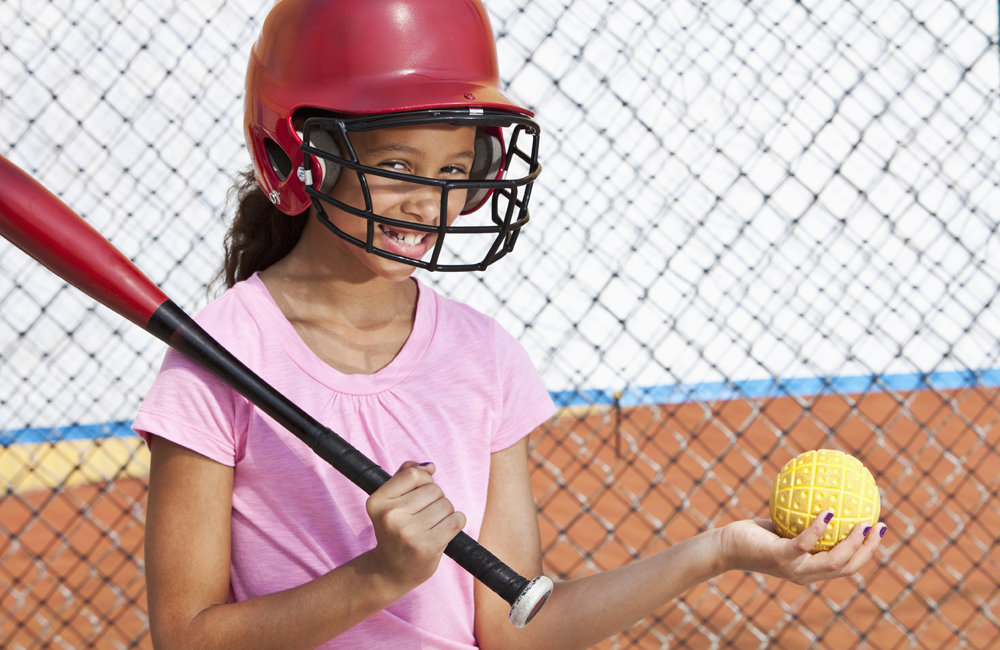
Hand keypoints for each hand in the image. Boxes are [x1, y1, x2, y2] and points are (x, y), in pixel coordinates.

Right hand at [365, 461, 466, 589]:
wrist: (390, 571)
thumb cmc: (394, 531)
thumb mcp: (391, 502)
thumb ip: (406, 477)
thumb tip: (430, 466)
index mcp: (377, 501)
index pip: (414, 474)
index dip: (425, 480)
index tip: (420, 493)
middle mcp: (390, 516)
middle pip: (434, 489)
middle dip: (436, 499)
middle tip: (424, 516)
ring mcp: (408, 533)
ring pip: (446, 504)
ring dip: (446, 512)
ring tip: (432, 525)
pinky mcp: (426, 547)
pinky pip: (456, 521)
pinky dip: (456, 522)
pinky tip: (444, 531)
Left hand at [717, 510, 884, 584]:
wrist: (724, 547)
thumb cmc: (752, 536)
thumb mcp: (781, 527)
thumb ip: (801, 520)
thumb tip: (822, 495)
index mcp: (809, 568)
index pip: (846, 566)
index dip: (867, 552)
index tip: (879, 530)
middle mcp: (805, 574)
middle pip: (847, 567)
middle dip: (869, 550)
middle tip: (881, 526)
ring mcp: (794, 568)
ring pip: (833, 561)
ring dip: (853, 543)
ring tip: (864, 523)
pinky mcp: (780, 558)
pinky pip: (805, 544)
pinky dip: (819, 529)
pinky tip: (828, 511)